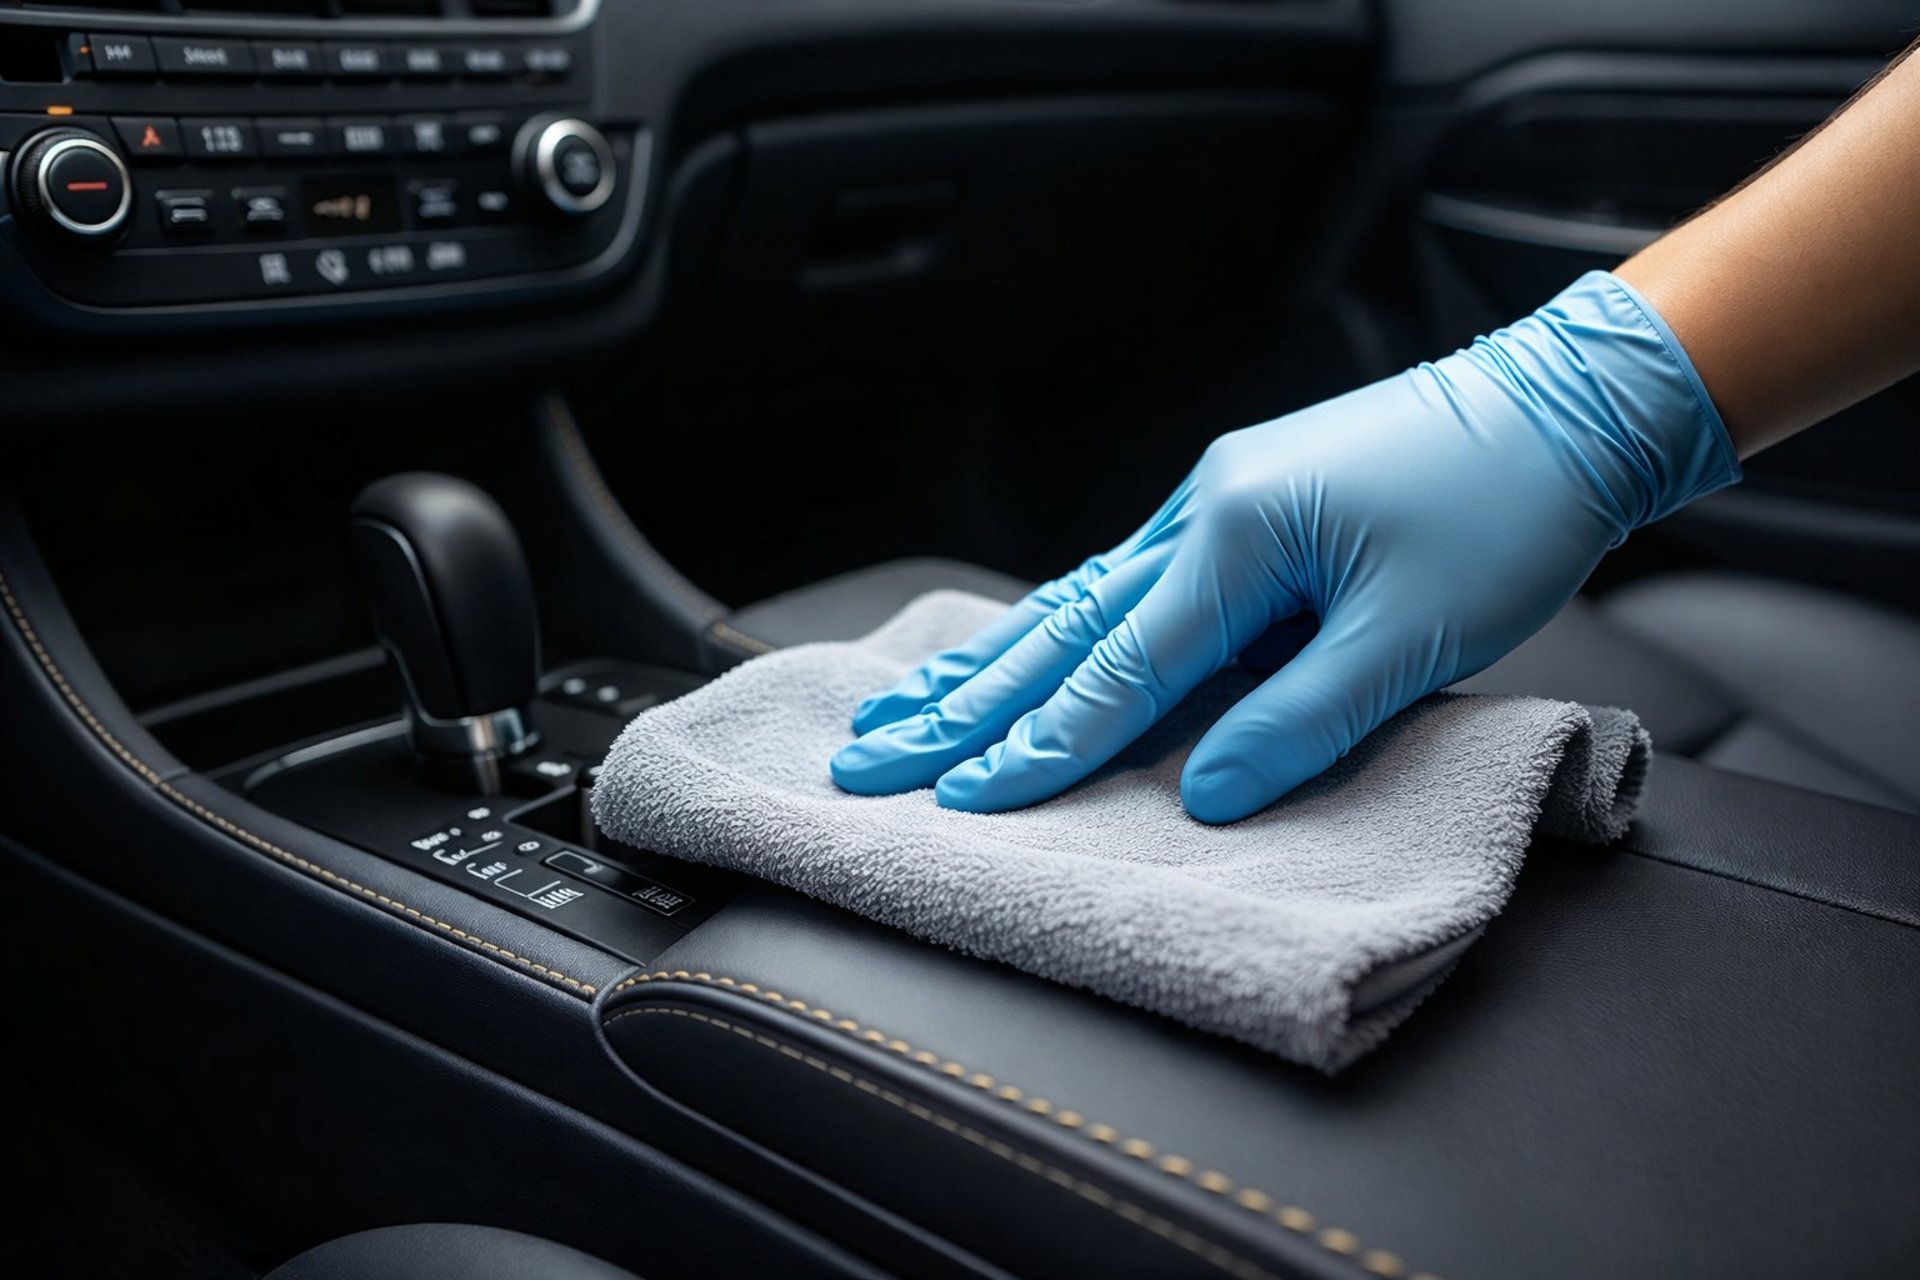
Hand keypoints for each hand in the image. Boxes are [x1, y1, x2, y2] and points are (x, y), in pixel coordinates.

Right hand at [831, 272, 1739, 821]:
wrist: (1569, 402)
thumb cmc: (1507, 508)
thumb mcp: (1416, 633)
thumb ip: (1303, 720)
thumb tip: (1209, 798)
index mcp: (1239, 536)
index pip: (1120, 669)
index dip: (1042, 744)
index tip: (963, 797)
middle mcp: (1204, 510)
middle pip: (1061, 628)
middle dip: (962, 703)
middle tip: (870, 752)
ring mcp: (1215, 502)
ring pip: (1078, 600)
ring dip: (989, 662)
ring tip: (908, 705)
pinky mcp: (1241, 508)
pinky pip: (1126, 582)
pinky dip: (1060, 628)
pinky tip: (1018, 652)